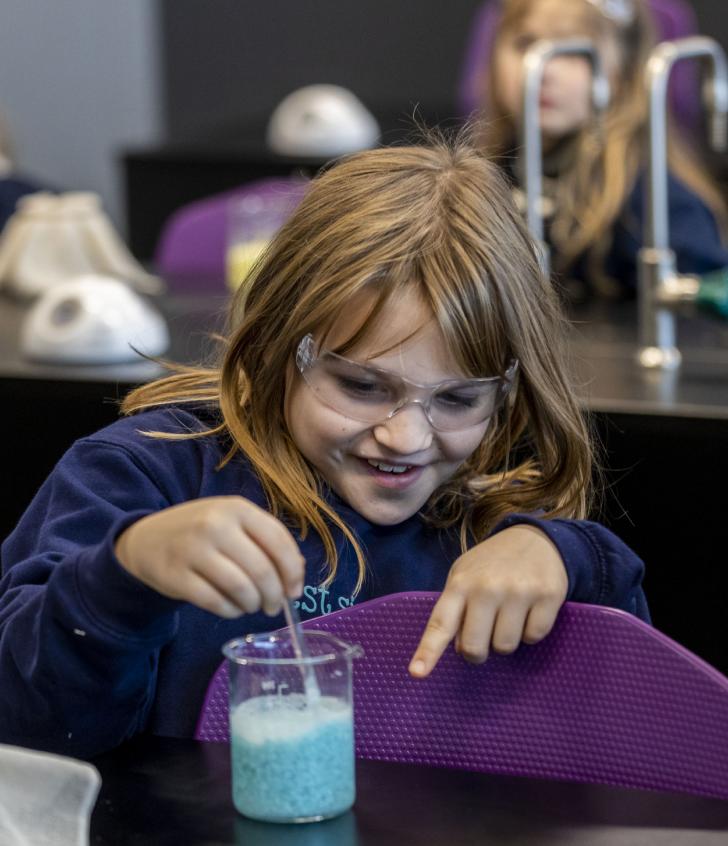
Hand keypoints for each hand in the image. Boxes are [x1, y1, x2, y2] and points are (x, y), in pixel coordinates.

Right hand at [114, 496, 304, 617]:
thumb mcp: (234, 522)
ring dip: (253, 604)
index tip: (295, 590)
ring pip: (240, 588)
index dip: (292, 570)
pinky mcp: (176, 576)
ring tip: (252, 606)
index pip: (278, 540)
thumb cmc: (202, 531)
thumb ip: (266, 540)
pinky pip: (215, 602)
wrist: (147, 539)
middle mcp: (216, 525)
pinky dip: (231, 611)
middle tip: (274, 607)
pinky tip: (233, 608)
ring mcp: (193, 550)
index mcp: (237, 508)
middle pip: (261, 569)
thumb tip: (296, 576)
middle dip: (275, 595)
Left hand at [409, 525, 567, 677]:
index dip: (428, 651)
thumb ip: (456, 608)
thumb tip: (459, 647)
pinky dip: (529, 632)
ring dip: (505, 640)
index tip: (416, 673)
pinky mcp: (547, 596)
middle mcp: (487, 588)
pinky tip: (528, 611)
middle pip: (475, 648)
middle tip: (483, 638)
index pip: (440, 623)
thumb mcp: (464, 574)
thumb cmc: (492, 563)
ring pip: (505, 647)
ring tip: (507, 616)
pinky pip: (533, 637)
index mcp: (460, 583)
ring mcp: (518, 592)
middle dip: (477, 652)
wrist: (536, 538)